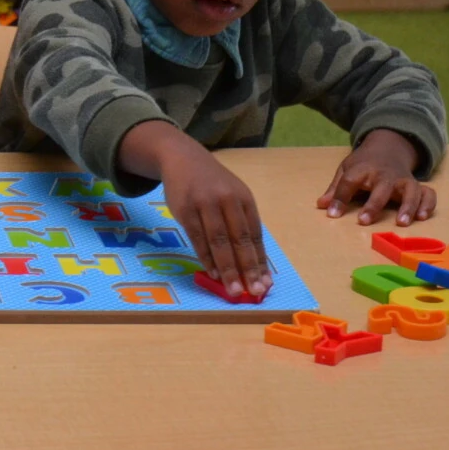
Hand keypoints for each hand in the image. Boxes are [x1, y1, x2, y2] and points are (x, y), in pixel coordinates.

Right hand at [118, 119, 270, 299]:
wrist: (182, 158)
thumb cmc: (212, 183)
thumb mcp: (232, 194)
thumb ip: (241, 222)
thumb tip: (253, 261)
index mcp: (243, 198)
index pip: (255, 234)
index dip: (260, 260)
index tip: (266, 283)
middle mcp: (226, 200)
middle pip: (239, 239)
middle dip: (248, 268)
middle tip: (255, 291)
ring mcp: (204, 204)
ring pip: (218, 241)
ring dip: (228, 269)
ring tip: (234, 290)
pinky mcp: (184, 209)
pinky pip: (197, 238)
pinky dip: (206, 258)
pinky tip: (213, 273)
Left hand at [316, 129, 434, 226]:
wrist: (388, 147)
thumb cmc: (364, 164)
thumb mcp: (346, 169)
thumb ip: (336, 188)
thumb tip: (322, 206)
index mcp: (363, 169)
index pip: (350, 181)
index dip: (340, 197)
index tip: (333, 214)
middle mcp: (385, 175)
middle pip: (381, 187)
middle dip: (373, 204)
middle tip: (364, 221)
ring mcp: (403, 180)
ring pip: (410, 190)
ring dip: (407, 206)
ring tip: (402, 223)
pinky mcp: (416, 185)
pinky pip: (427, 193)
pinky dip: (428, 204)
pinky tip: (422, 217)